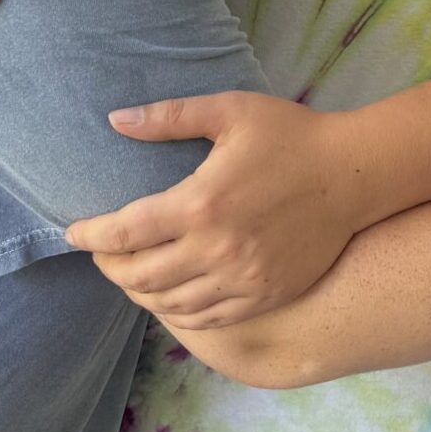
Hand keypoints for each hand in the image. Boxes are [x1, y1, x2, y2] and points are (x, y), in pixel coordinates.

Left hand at [64, 91, 364, 327]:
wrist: (355, 175)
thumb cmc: (291, 135)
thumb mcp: (230, 112)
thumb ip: (170, 117)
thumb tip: (115, 120)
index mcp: (200, 204)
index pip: (123, 233)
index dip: (91, 236)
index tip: (75, 232)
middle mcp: (215, 250)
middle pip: (137, 276)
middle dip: (109, 266)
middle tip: (103, 252)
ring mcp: (240, 280)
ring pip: (168, 304)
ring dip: (139, 292)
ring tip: (131, 274)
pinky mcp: (263, 296)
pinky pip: (205, 319)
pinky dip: (176, 312)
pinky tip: (170, 296)